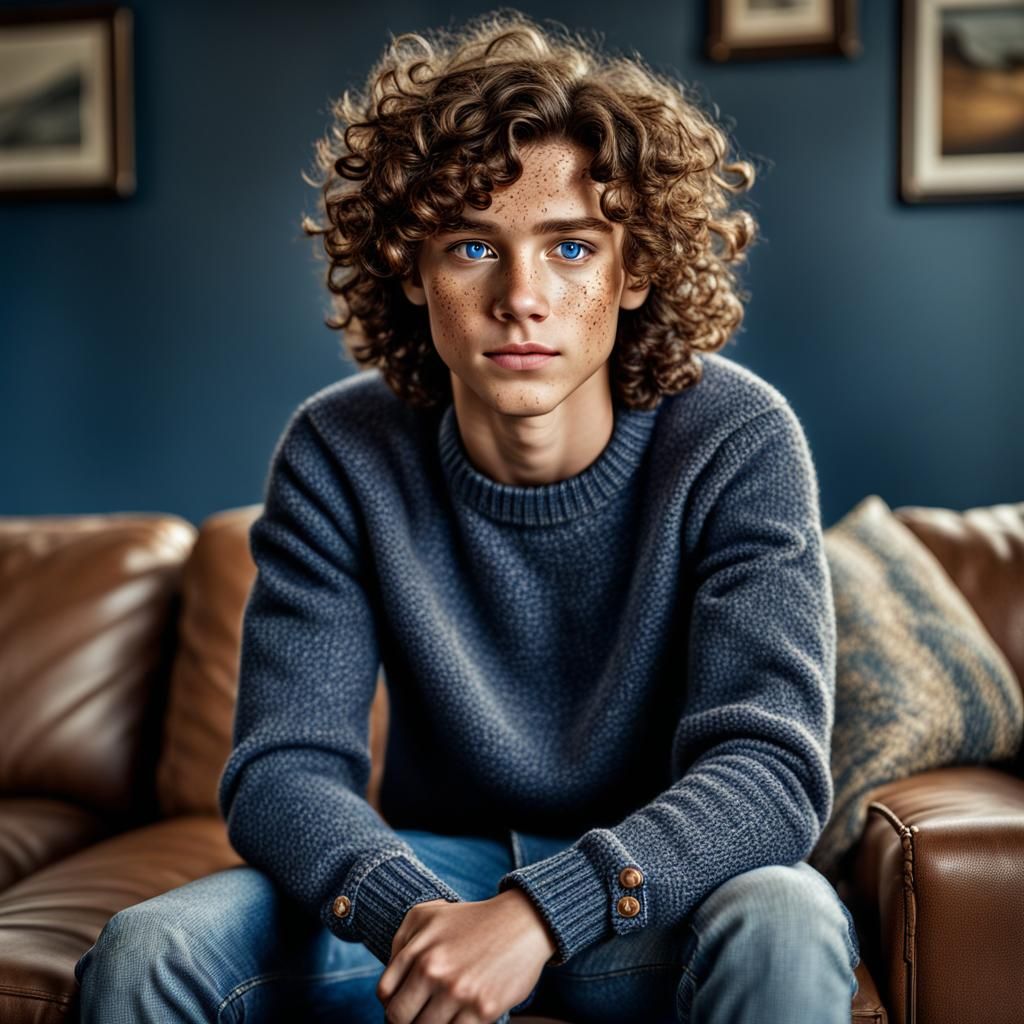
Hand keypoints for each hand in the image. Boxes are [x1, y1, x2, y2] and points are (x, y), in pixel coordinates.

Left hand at [376, 887, 556, 1022]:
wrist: (521, 923)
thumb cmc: (471, 919)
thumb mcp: (427, 915)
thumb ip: (400, 943)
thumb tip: (389, 982)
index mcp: (418, 951)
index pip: (386, 995)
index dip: (392, 1004)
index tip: (407, 1003)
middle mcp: (434, 971)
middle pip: (399, 1019)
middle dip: (407, 1020)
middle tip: (421, 1014)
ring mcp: (458, 993)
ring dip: (432, 1023)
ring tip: (443, 1012)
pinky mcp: (483, 1010)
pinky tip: (460, 1016)